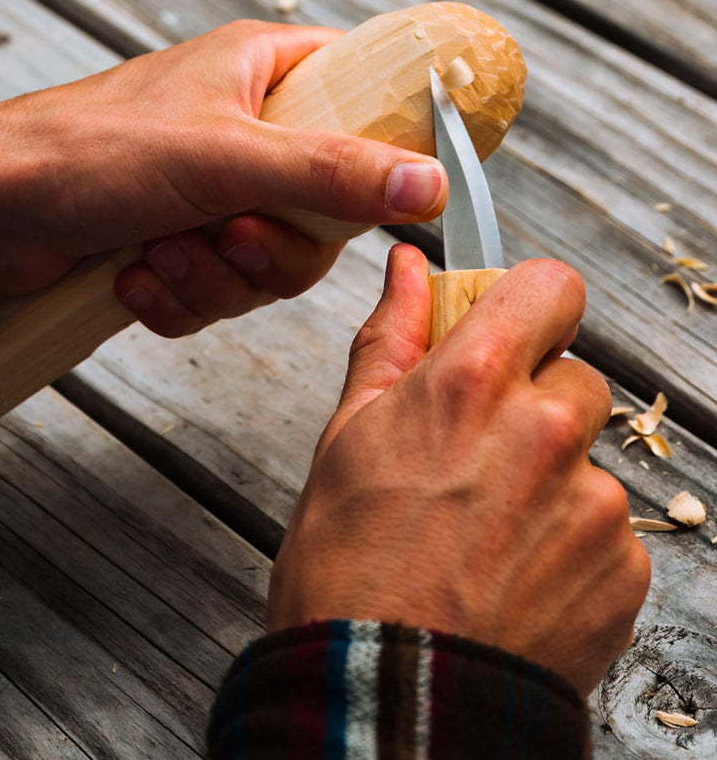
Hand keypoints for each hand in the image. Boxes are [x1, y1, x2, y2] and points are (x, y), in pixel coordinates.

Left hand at [0, 22, 445, 335]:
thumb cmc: (84, 150)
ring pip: (269, 261)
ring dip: (217, 276)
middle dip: (273, 246)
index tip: (391, 186)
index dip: (383, 140)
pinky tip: (139, 274)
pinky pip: (220, 292)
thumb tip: (425, 183)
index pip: (359, 91)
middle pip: (322, 212)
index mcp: (261, 77)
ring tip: (166, 252)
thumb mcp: (226, 156)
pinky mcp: (182, 245)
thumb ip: (333, 172)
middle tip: (230, 233)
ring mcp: (213, 194)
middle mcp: (244, 135)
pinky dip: (182, 296)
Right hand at [268, 246, 649, 694]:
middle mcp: (544, 430)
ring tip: (487, 534)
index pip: (550, 287)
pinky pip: (608, 526)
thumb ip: (391, 341)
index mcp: (471, 384)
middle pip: (573, 377)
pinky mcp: (624, 566)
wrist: (388, 700)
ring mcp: (593, 502)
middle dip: (532, 404)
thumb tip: (407, 272)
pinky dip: (570, 542)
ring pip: (587, 457)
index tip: (510, 336)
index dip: (530, 307)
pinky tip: (515, 575)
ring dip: (550, 479)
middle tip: (476, 461)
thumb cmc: (348, 569)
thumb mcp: (347, 437)